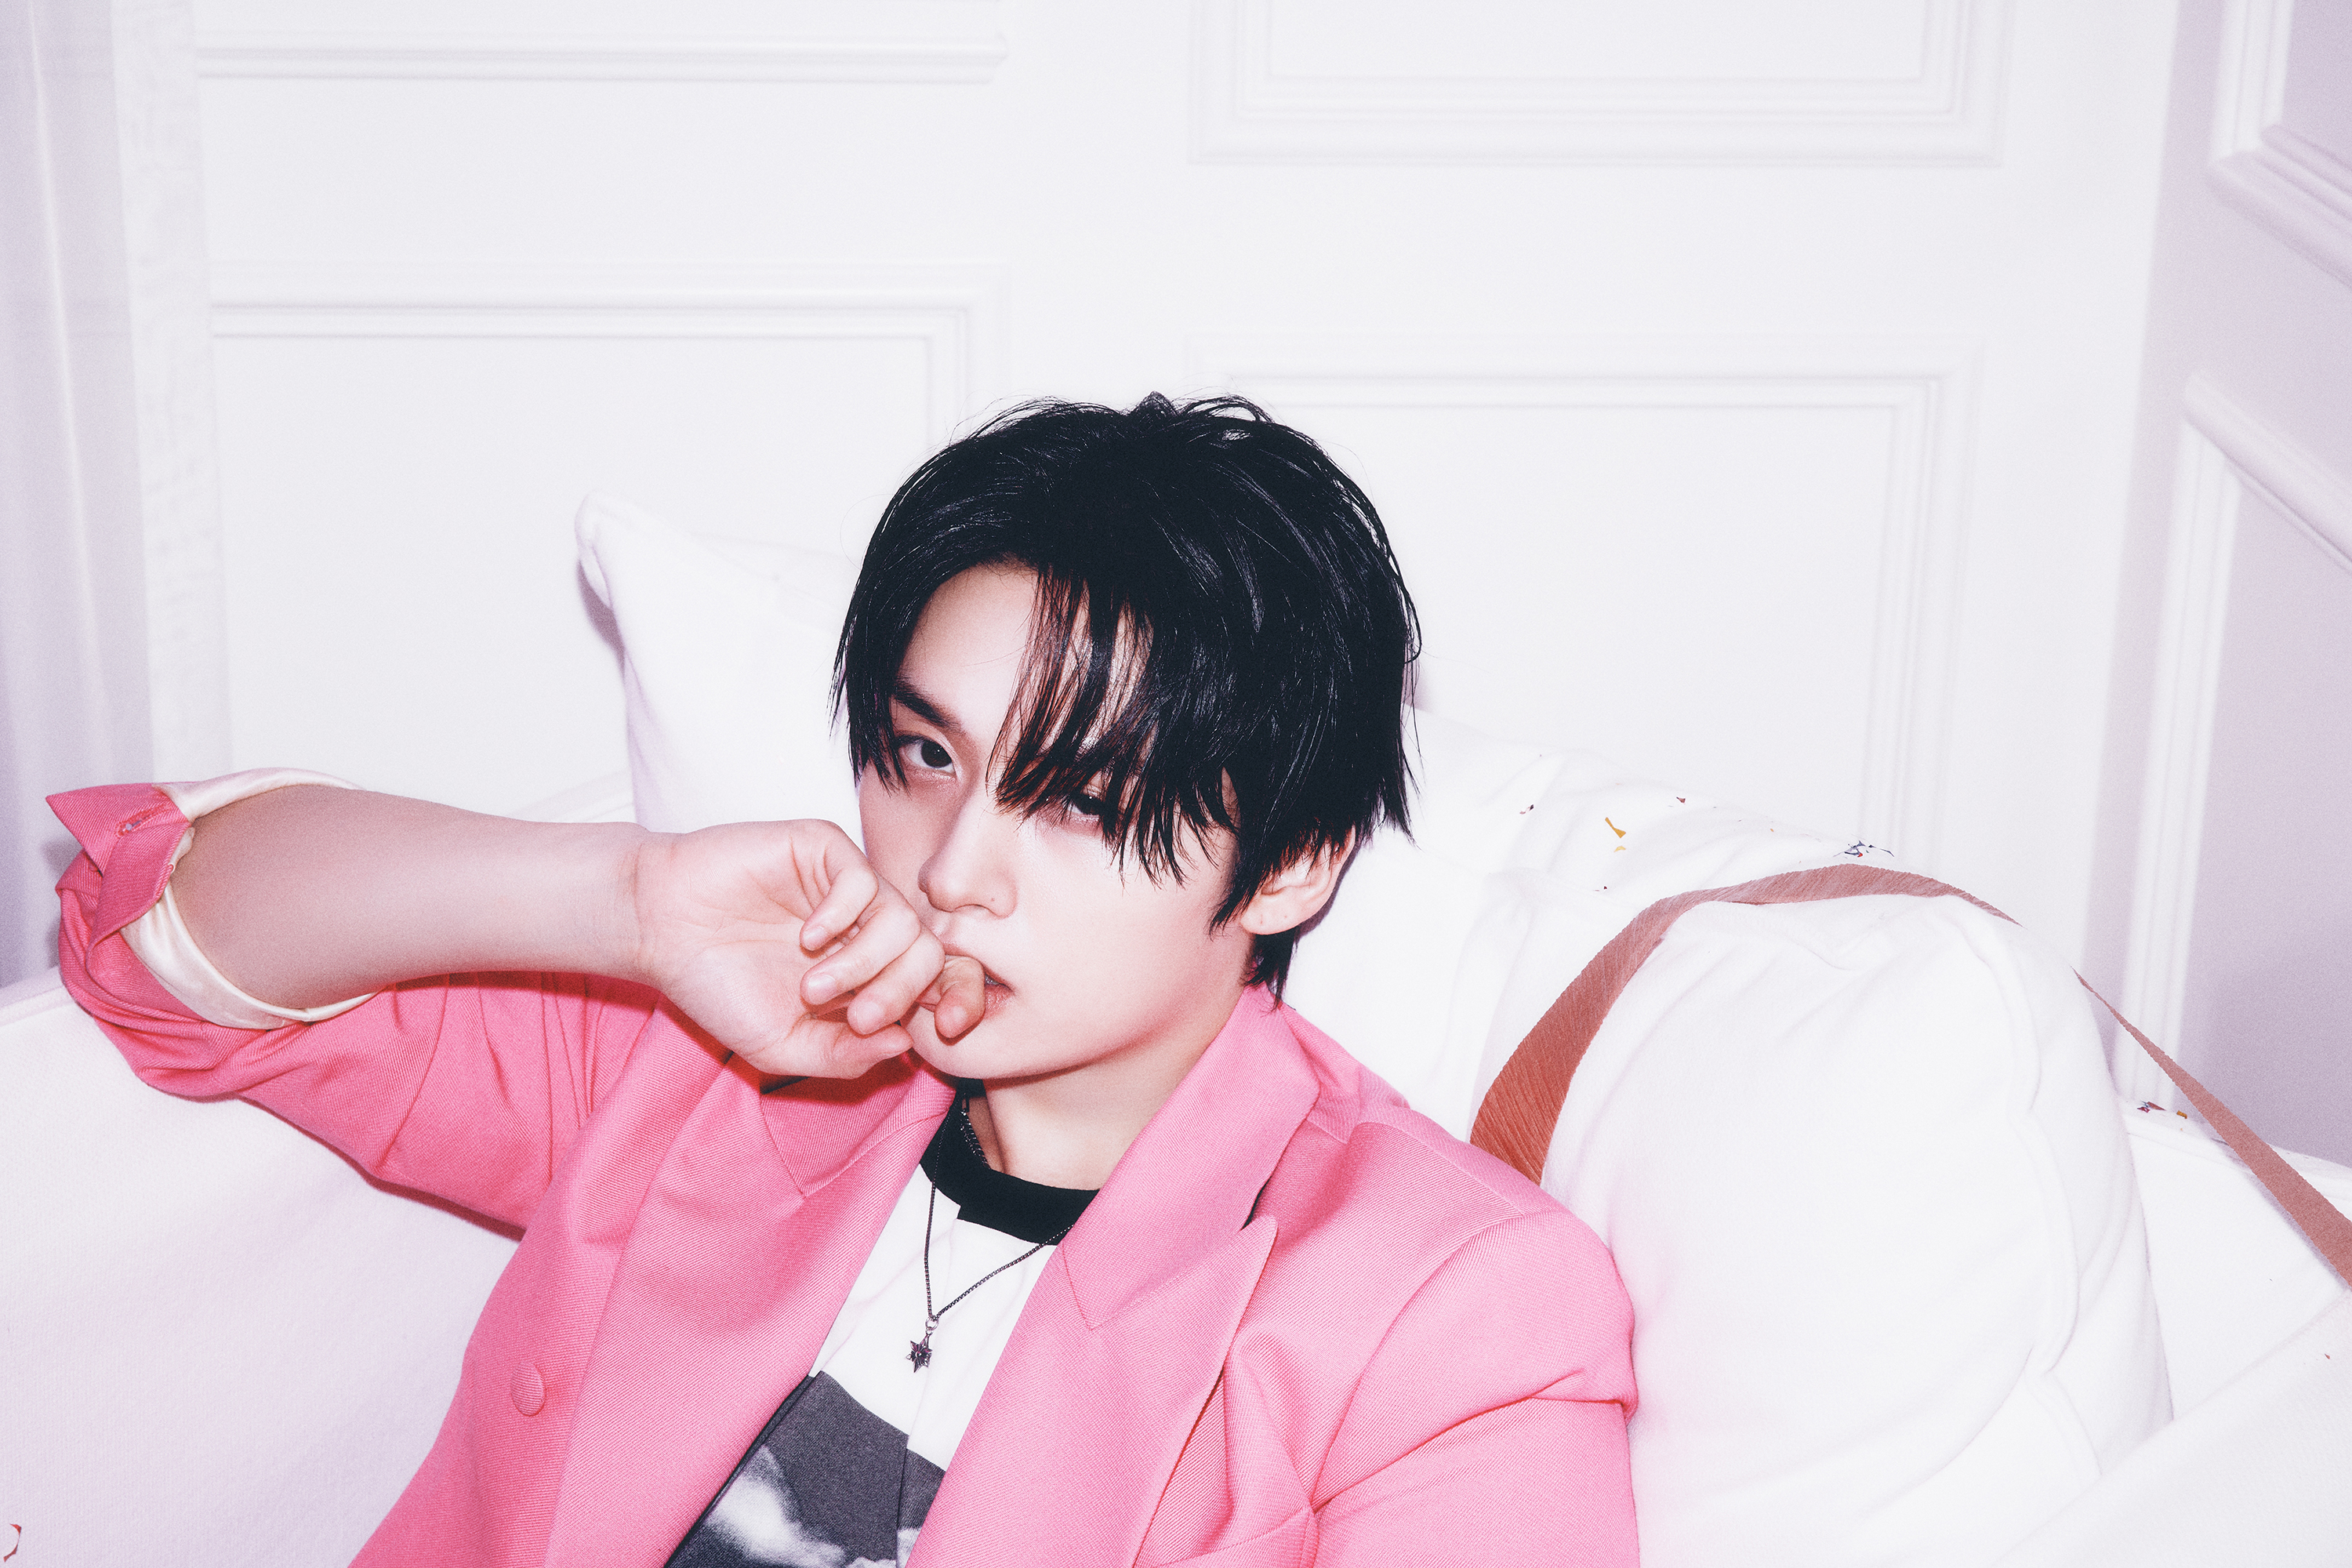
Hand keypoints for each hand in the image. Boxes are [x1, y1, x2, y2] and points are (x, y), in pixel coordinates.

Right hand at [626, 819, 984, 1077]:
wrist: (659, 930)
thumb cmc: (717, 987)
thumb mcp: (782, 1045)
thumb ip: (844, 1055)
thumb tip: (906, 1044)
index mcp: (869, 972)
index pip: (940, 979)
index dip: (960, 1001)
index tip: (950, 1029)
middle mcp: (867, 928)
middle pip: (930, 953)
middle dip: (903, 993)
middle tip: (857, 1017)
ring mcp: (848, 888)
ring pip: (903, 920)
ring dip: (865, 965)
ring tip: (813, 989)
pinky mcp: (823, 851)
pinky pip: (864, 881)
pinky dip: (843, 917)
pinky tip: (806, 939)